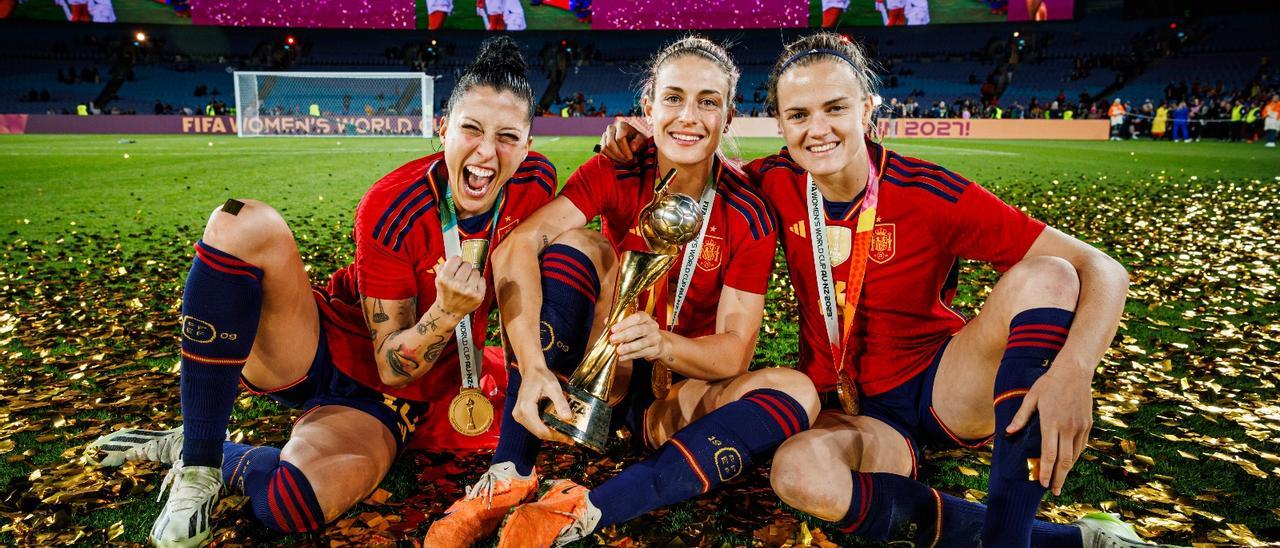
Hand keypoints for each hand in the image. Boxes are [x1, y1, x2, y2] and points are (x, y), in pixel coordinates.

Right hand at [434, 256, 484, 317]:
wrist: (449, 311)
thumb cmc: (445, 293)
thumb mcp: (438, 279)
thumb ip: (445, 265)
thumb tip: (457, 257)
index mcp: (444, 279)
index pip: (456, 259)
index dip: (456, 262)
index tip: (456, 266)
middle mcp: (456, 285)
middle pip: (467, 264)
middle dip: (464, 268)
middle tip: (461, 276)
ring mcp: (468, 291)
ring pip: (476, 271)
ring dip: (472, 275)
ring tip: (467, 282)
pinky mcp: (478, 296)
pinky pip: (482, 280)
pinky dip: (478, 282)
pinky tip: (472, 287)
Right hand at [511, 361, 574, 443]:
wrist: (531, 370)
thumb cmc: (541, 376)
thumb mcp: (554, 387)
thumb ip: (561, 403)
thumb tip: (568, 418)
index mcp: (526, 408)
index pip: (542, 430)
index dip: (557, 436)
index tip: (570, 439)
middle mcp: (519, 414)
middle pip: (539, 433)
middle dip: (555, 436)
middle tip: (570, 438)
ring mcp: (519, 415)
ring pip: (536, 431)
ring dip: (551, 434)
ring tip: (565, 433)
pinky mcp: (521, 415)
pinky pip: (534, 426)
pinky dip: (545, 428)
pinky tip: (556, 427)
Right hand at [597, 118, 649, 164]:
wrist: (631, 139)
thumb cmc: (636, 139)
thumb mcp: (641, 139)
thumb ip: (638, 142)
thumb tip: (632, 148)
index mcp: (621, 125)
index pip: (619, 138)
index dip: (625, 150)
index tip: (631, 157)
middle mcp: (611, 128)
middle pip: (610, 143)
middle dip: (619, 155)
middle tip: (627, 161)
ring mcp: (605, 135)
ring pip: (604, 148)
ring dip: (614, 157)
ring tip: (623, 161)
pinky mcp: (601, 142)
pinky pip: (602, 152)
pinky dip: (609, 158)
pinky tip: (618, 160)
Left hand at [610, 311, 665, 361]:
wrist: (658, 343)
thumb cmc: (640, 332)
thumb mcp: (631, 324)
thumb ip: (619, 322)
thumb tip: (606, 321)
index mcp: (645, 317)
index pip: (636, 318)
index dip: (624, 323)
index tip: (613, 329)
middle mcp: (652, 326)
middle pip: (639, 330)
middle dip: (624, 335)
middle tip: (612, 340)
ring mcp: (655, 338)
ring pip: (641, 343)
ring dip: (628, 347)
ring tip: (618, 351)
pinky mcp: (655, 350)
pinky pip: (642, 353)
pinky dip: (631, 356)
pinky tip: (622, 357)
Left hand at [1006, 365, 1093, 495]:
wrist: (1074, 372)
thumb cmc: (1049, 384)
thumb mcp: (1031, 398)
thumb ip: (1021, 417)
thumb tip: (1008, 432)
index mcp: (1051, 423)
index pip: (1049, 454)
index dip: (1045, 471)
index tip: (1041, 483)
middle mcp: (1067, 428)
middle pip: (1064, 461)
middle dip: (1058, 478)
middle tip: (1053, 491)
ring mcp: (1079, 427)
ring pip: (1074, 455)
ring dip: (1067, 470)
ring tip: (1060, 481)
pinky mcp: (1087, 425)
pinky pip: (1081, 446)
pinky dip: (1075, 457)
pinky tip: (1069, 463)